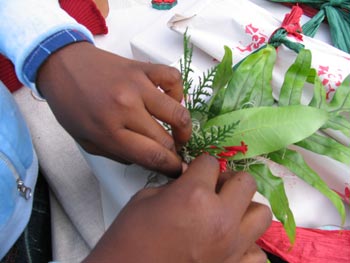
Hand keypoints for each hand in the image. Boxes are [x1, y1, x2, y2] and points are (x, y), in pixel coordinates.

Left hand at [37, 42, 191, 176]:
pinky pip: (174, 79)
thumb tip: (148, 158)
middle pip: (166, 140)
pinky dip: (178, 93)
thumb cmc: (71, 104)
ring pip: (178, 113)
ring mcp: (137, 85)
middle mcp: (126, 108)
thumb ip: (118, 154)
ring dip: (184, 128)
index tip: (176, 170)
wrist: (63, 66)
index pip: (153, 156)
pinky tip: (171, 100)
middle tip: (173, 154)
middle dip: (175, 153)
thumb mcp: (87, 142)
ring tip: (180, 132)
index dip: (170, 168)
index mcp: (109, 131)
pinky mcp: (143, 68)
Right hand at [84, 155, 271, 262]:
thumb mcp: (146, 199)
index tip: (196, 172)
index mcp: (194, 195)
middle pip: (245, 181)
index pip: (210, 162)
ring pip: (261, 213)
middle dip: (229, 180)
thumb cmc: (129, 238)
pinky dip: (247, 245)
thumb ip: (176, 186)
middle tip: (214, 187)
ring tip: (226, 213)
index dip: (201, 165)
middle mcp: (220, 218)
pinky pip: (258, 252)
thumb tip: (190, 181)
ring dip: (244, 208)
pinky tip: (230, 243)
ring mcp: (231, 246)